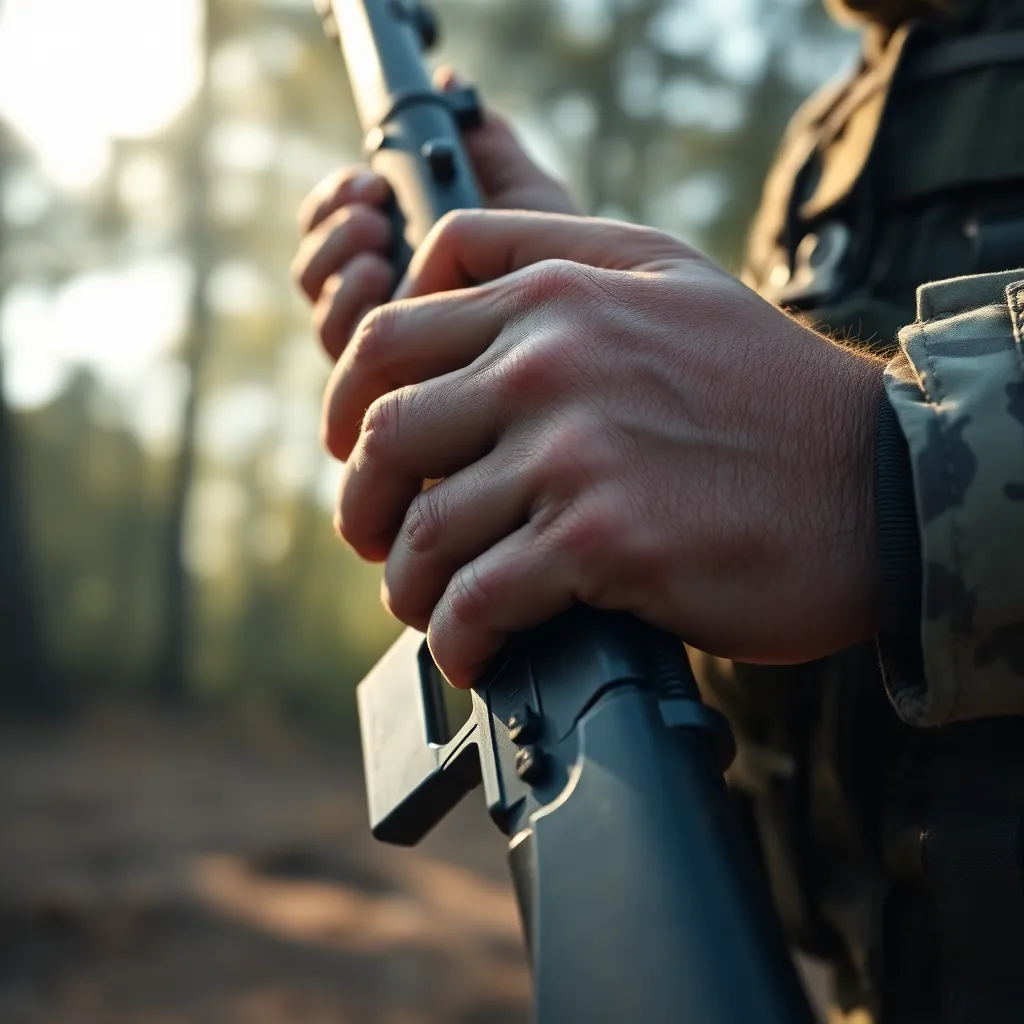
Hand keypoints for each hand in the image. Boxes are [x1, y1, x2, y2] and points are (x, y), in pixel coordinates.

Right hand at [292, 69, 578, 359]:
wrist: (588, 342)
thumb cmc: (565, 280)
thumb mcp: (528, 202)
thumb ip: (488, 149)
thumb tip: (452, 86)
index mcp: (404, 258)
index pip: (336, 228)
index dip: (336, 201)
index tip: (367, 181)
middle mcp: (387, 308)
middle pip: (316, 272)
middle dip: (334, 233)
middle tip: (374, 214)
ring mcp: (388, 353)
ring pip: (326, 313)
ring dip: (340, 271)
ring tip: (380, 246)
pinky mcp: (395, 391)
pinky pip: (343, 355)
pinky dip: (356, 314)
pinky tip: (389, 292)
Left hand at [321, 210, 884, 687]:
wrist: (878, 480)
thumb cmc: (765, 387)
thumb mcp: (666, 274)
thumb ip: (556, 257)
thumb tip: (443, 288)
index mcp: (557, 292)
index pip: (394, 324)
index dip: (352, 390)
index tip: (358, 441)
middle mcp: (551, 359)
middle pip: (387, 427)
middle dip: (363, 497)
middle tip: (376, 536)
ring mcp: (574, 450)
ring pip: (425, 528)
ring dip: (407, 584)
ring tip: (428, 608)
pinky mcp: (602, 538)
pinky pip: (479, 599)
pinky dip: (456, 639)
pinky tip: (469, 653)